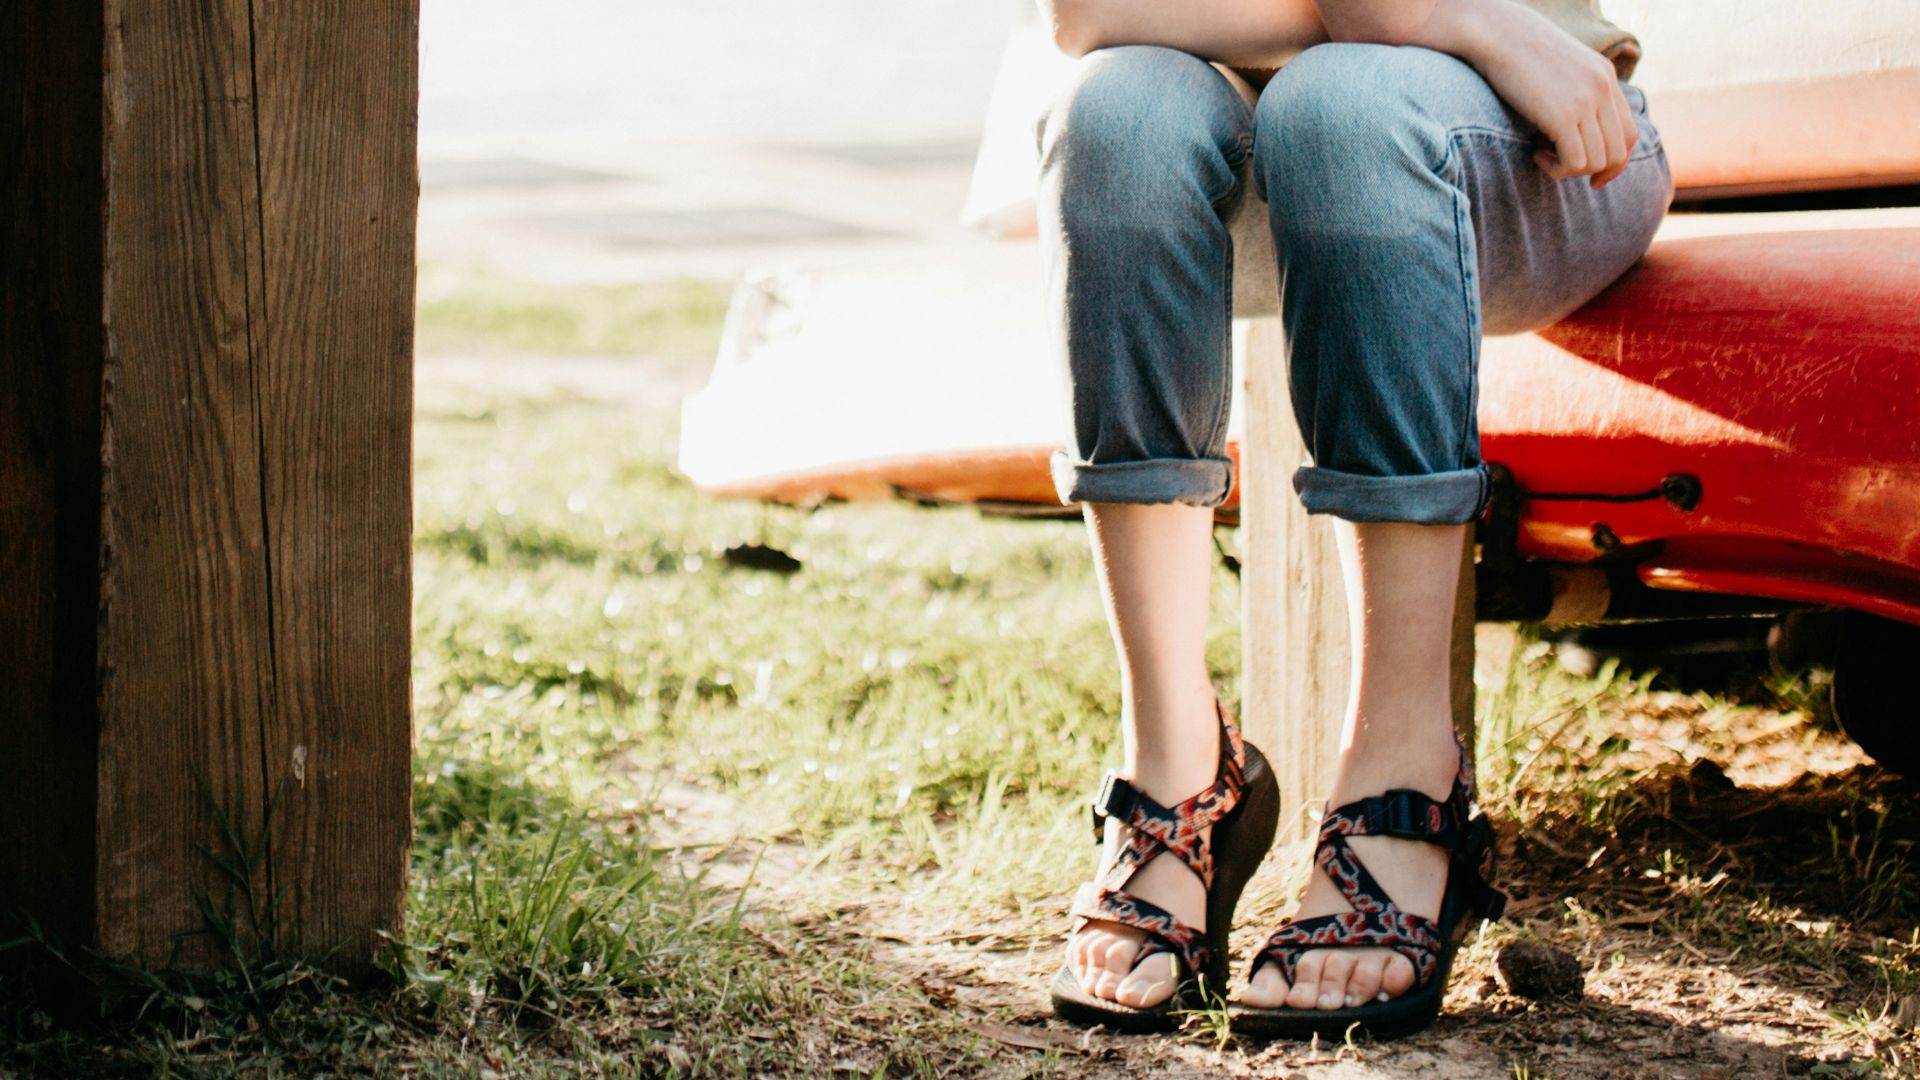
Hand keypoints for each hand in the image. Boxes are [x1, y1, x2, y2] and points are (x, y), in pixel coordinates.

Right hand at [1441, 0, 1637, 187]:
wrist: (1497, 34)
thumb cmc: (1517, 52)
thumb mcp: (1560, 68)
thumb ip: (1575, 90)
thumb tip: (1573, 127)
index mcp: (1605, 77)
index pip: (1629, 133)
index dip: (1615, 162)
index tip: (1593, 175)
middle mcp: (1602, 89)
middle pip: (1618, 152)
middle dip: (1594, 172)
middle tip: (1562, 168)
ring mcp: (1585, 101)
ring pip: (1597, 161)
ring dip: (1570, 170)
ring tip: (1543, 155)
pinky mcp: (1562, 115)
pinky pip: (1574, 161)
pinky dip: (1557, 168)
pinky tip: (1536, 154)